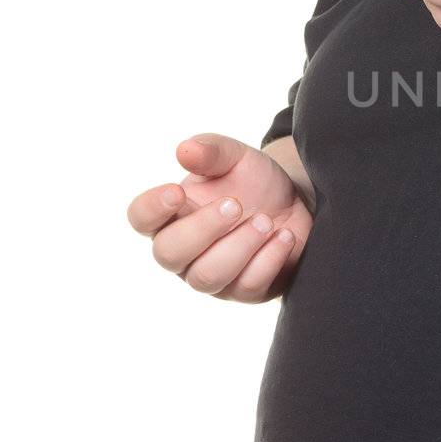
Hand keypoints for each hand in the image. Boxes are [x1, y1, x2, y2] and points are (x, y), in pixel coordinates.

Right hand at [126, 134, 312, 303]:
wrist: (299, 203)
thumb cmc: (254, 182)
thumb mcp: (237, 157)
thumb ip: (211, 151)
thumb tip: (184, 150)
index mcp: (172, 215)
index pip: (141, 218)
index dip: (151, 208)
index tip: (176, 192)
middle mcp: (185, 251)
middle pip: (168, 254)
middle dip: (203, 229)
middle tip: (235, 204)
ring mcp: (213, 276)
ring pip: (207, 277)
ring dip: (239, 246)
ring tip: (265, 221)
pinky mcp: (245, 291)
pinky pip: (247, 286)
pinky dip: (268, 259)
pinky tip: (284, 236)